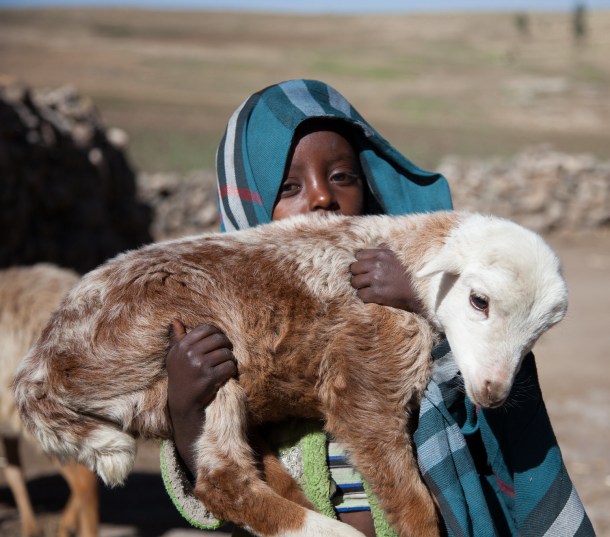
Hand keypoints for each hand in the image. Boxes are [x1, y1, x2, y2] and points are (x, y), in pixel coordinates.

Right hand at [166, 320, 237, 475]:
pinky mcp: (210, 378)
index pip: (206, 329)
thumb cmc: (180, 377)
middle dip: (227, 345)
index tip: (220, 340)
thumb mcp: (175, 357)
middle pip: (219, 339)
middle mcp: (189, 354)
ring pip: (226, 353)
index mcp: (182, 346)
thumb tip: (176, 320)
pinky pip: (229, 366)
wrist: (183, 403)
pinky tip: (228, 373)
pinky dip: (232, 370)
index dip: (217, 332)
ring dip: (230, 359)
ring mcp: (199, 366)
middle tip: (227, 351)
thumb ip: (177, 338)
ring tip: (227, 364)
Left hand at [349, 246, 422, 312]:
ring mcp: (376, 279)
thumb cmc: (409, 274)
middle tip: (364, 280)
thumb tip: (377, 245)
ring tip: (367, 288)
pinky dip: (365, 297)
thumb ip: (385, 249)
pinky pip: (361, 294)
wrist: (420, 292)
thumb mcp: (398, 256)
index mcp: (382, 254)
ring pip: (355, 282)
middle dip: (358, 274)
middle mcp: (377, 265)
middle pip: (354, 268)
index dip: (361, 263)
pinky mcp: (377, 293)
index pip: (359, 255)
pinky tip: (372, 296)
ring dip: (360, 286)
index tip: (365, 269)